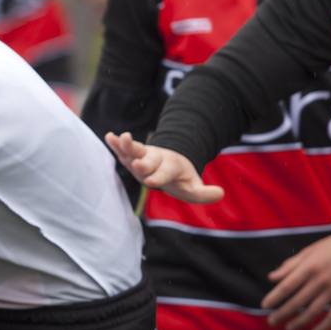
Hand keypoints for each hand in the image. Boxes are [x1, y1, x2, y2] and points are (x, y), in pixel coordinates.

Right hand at [103, 132, 222, 203]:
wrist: (171, 162)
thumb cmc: (179, 179)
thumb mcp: (193, 188)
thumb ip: (204, 193)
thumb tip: (221, 193)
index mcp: (170, 168)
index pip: (164, 174)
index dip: (158, 177)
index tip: (150, 181)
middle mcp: (156, 160)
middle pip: (148, 162)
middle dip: (142, 164)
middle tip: (137, 164)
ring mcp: (144, 156)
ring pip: (135, 150)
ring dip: (128, 145)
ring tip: (122, 137)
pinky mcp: (133, 155)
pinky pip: (124, 149)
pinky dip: (116, 143)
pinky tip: (109, 136)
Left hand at [262, 230, 330, 329]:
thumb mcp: (309, 252)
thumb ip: (290, 266)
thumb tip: (271, 278)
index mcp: (309, 267)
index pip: (287, 286)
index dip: (275, 297)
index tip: (265, 306)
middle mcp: (321, 280)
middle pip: (298, 301)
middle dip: (283, 313)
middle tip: (272, 322)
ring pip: (315, 311)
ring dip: (300, 322)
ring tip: (289, 328)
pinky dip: (324, 326)